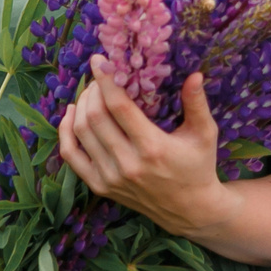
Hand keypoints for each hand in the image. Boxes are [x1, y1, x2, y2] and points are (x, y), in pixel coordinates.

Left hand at [57, 66, 241, 240]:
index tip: (99, 60)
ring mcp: (110, 178)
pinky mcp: (100, 187)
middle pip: (95, 117)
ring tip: (90, 92)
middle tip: (98, 76)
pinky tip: (72, 114)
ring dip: (80, 106)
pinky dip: (66, 132)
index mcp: (152, 148)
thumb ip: (197, 103)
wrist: (189, 210)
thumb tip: (195, 74)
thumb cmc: (198, 166)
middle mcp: (127, 164)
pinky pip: (71, 156)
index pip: (118, 106)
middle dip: (93, 90)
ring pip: (81, 133)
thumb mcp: (204, 134)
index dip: (106, 79)